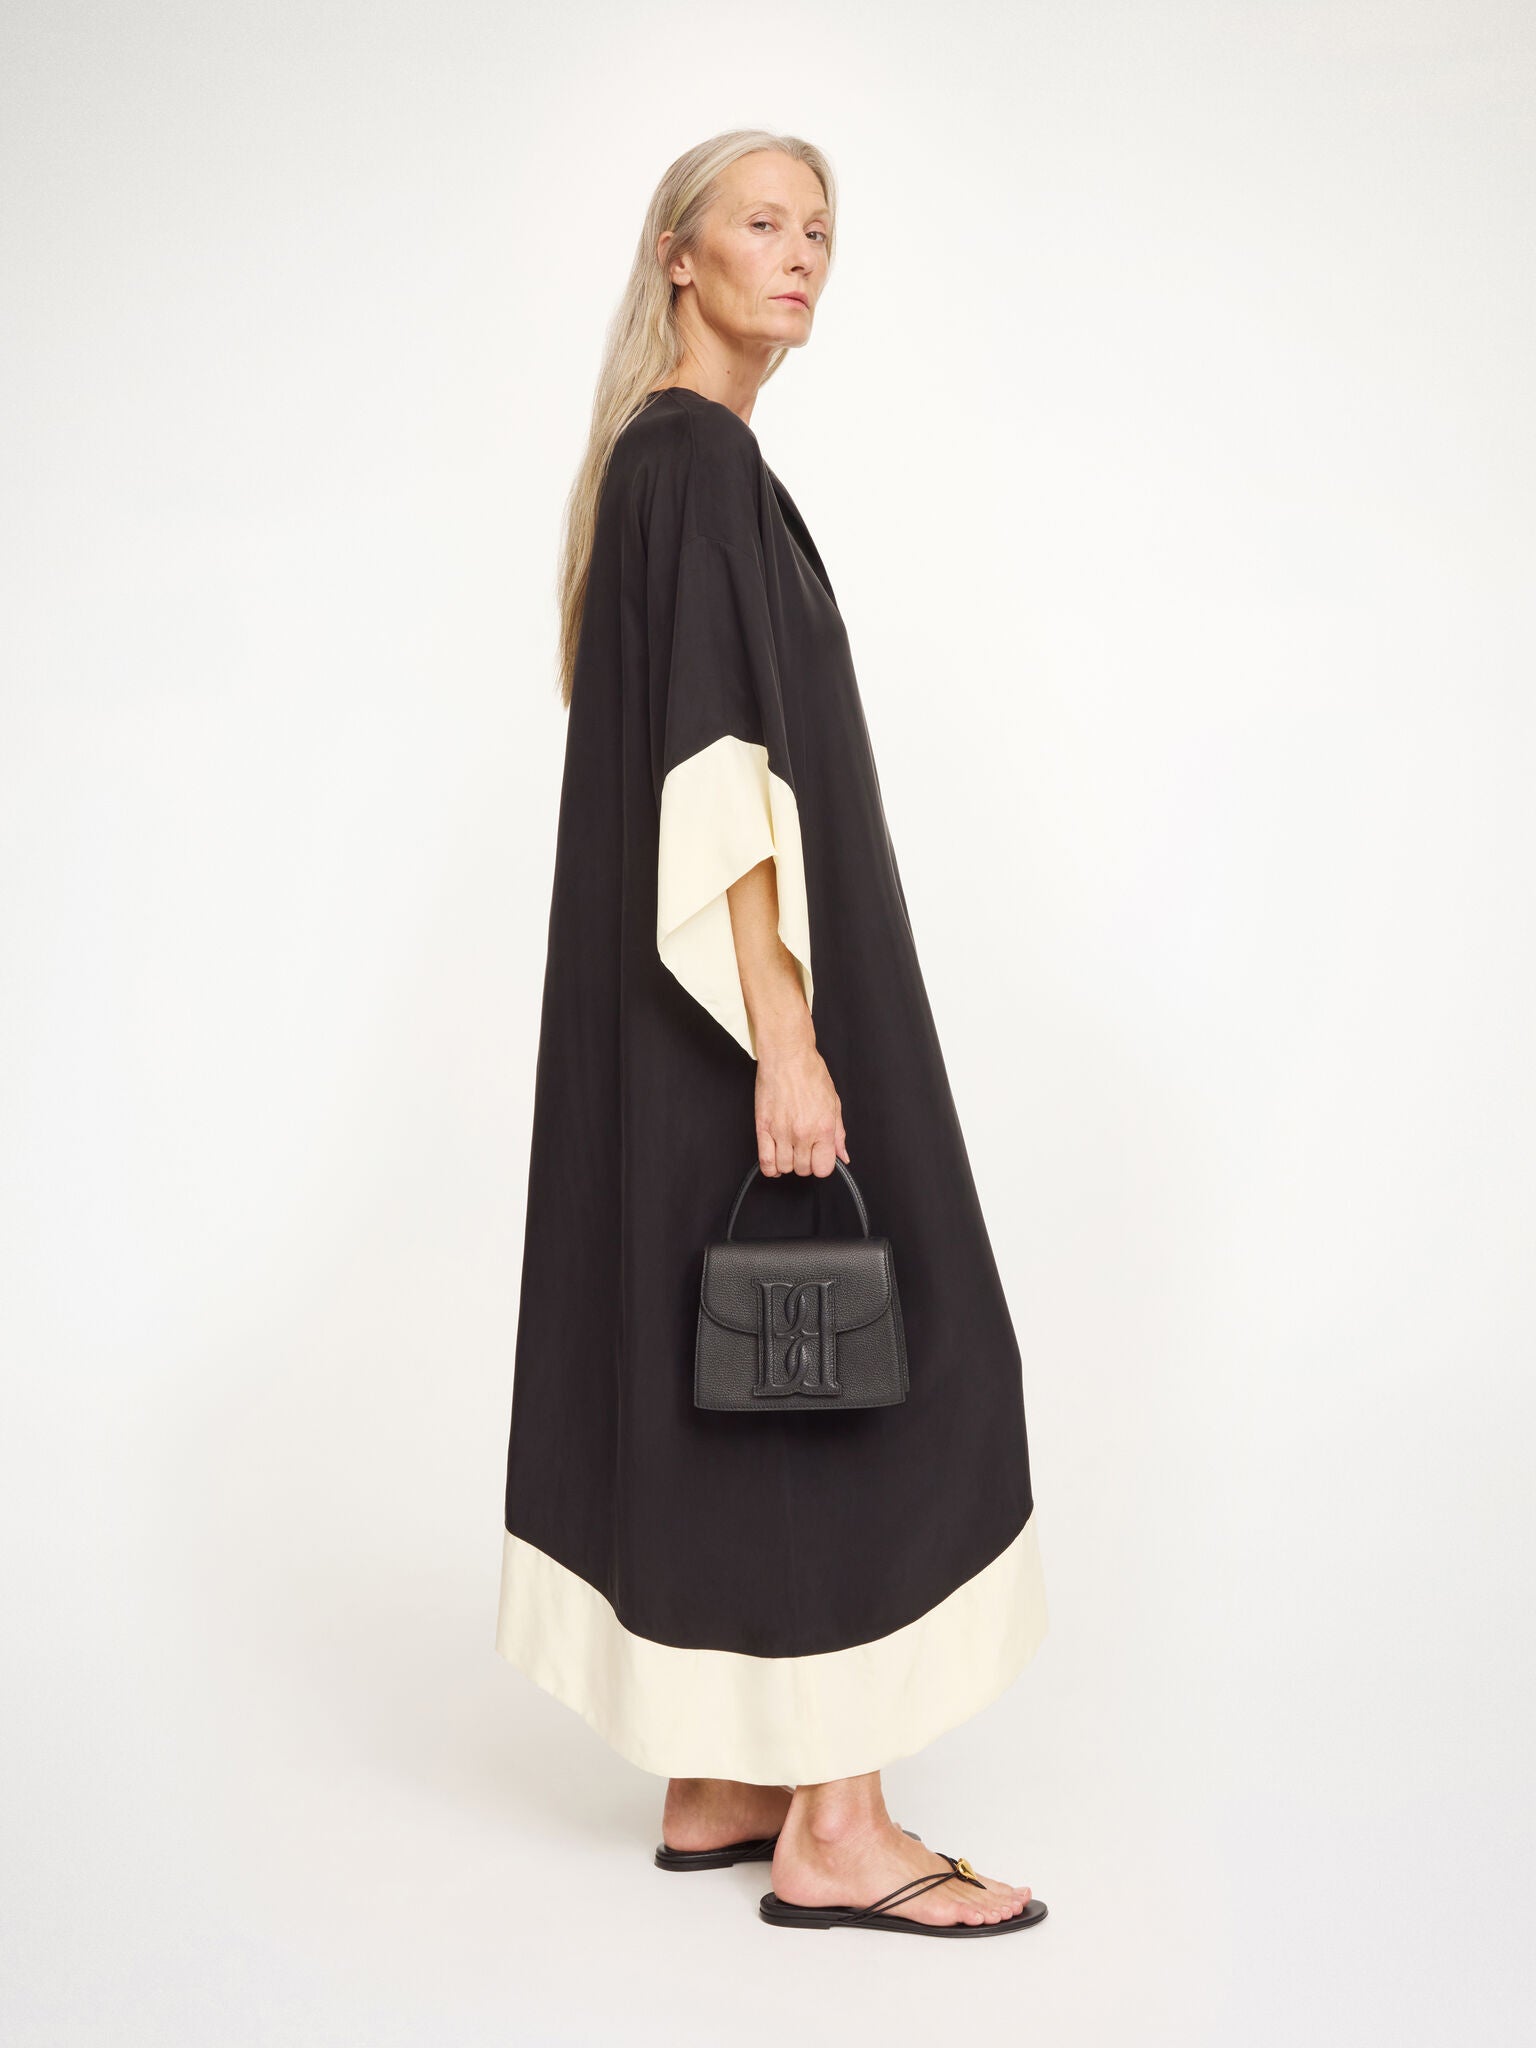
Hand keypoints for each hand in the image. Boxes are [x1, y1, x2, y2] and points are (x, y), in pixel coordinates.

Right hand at [753, 1038, 848, 1176]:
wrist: (787, 1056)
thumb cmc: (811, 1073)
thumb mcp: (834, 1103)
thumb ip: (838, 1133)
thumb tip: (842, 1155)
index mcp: (823, 1128)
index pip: (823, 1168)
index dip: (821, 1165)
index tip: (818, 1157)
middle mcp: (803, 1133)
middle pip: (803, 1169)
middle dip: (804, 1163)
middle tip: (804, 1149)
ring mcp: (781, 1132)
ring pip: (784, 1167)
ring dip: (787, 1163)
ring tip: (789, 1150)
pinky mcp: (763, 1128)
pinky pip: (765, 1161)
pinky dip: (770, 1167)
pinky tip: (775, 1159)